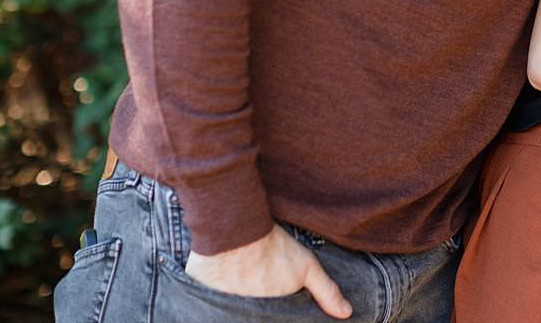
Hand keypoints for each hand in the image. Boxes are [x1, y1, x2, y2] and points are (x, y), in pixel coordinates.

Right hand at [184, 225, 351, 318]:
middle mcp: (235, 315)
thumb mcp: (305, 267)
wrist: (235, 228)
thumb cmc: (271, 248)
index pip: (266, 321)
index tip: (270, 307)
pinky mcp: (193, 292)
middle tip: (255, 291)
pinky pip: (198, 302)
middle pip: (246, 316)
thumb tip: (347, 313)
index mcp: (260, 314)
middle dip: (251, 312)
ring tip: (240, 286)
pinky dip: (206, 298)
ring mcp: (212, 305)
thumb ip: (326, 292)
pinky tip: (216, 286)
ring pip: (223, 310)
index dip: (269, 317)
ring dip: (229, 304)